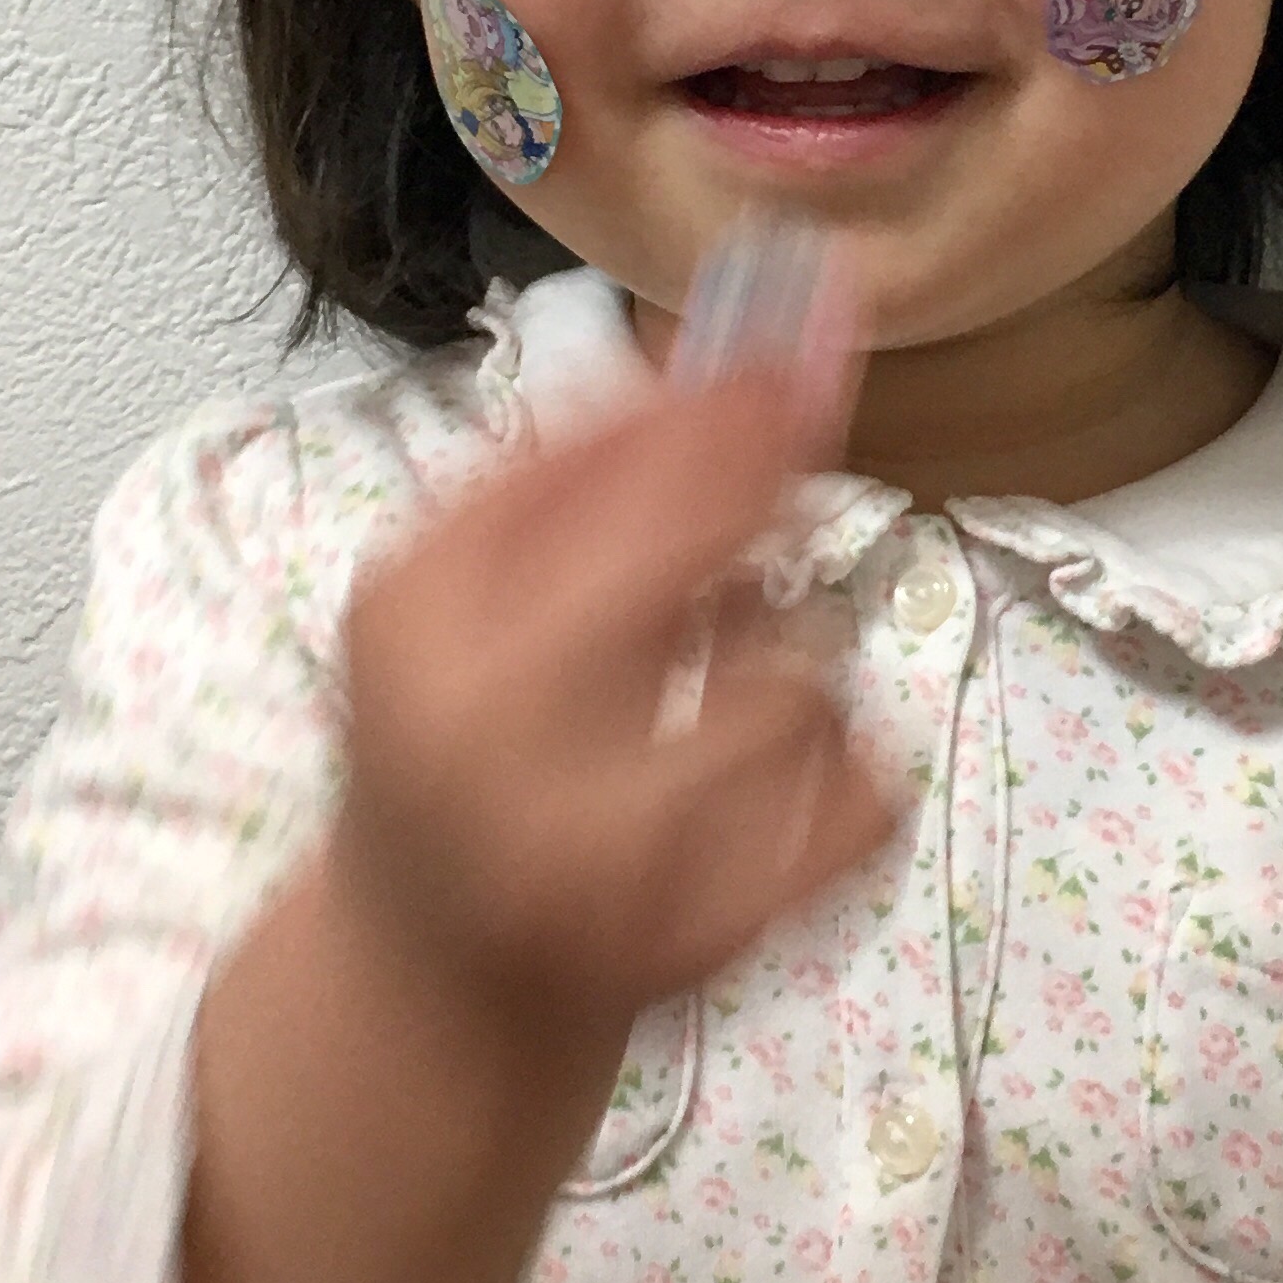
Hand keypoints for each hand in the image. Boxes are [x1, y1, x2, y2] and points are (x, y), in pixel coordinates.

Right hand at [333, 350, 898, 1031]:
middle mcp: (496, 753)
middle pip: (700, 551)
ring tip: (717, 672)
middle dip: (766, 472)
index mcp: (418, 631)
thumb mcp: (452, 583)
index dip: (723, 387)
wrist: (438, 974)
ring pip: (799, 679)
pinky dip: (844, 765)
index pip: (597, 466)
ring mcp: (609, 865)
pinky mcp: (713, 938)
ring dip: (784, 654)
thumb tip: (732, 334)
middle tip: (798, 419)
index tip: (805, 308)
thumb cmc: (453, 734)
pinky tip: (768, 770)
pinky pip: (864, 794)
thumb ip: (572, 459)